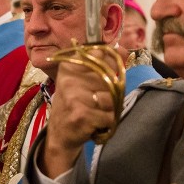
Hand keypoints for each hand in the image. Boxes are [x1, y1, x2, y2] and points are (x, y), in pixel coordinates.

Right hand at [41, 47, 117, 177]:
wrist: (60, 134)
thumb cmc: (75, 104)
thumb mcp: (83, 80)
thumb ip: (103, 65)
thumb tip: (124, 49)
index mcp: (70, 66)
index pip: (100, 54)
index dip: (110, 64)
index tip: (105, 76)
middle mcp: (70, 78)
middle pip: (110, 80)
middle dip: (109, 93)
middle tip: (94, 102)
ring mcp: (75, 97)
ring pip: (112, 99)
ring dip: (109, 110)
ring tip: (95, 112)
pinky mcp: (81, 114)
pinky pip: (109, 116)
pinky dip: (106, 123)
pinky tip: (93, 123)